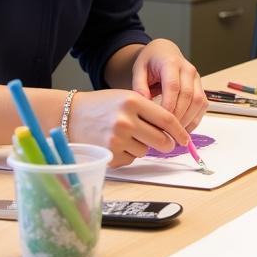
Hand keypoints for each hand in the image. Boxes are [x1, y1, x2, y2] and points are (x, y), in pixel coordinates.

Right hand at [66, 88, 189, 167]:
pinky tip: (116, 143)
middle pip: (161, 140)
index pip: (167, 120)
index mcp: (133, 101)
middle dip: (166, 144)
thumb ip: (149, 110)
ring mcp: (116, 139)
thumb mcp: (127, 97)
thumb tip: (173, 131)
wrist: (70, 115)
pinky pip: (131, 159)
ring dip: (142, 146)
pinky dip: (128, 153)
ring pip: (146, 150)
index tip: (185, 139)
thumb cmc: (103, 105)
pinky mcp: (109, 154)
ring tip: (125, 135)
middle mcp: (125, 120)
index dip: (180, 131)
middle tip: (164, 142)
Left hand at [130, 39, 206, 131]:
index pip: (173, 86)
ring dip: (188, 120)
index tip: (159, 123)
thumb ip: (139, 86)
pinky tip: (183, 130)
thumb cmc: (150, 61)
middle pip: (188, 96)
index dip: (168, 106)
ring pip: (199, 101)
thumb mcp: (138, 69)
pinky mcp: (201, 86)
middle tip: (166, 133)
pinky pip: (203, 105)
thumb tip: (144, 107)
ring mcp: (197, 78)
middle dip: (178, 117)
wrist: (164, 51)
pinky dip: (195, 119)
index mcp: (171, 63)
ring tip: (174, 134)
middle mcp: (188, 69)